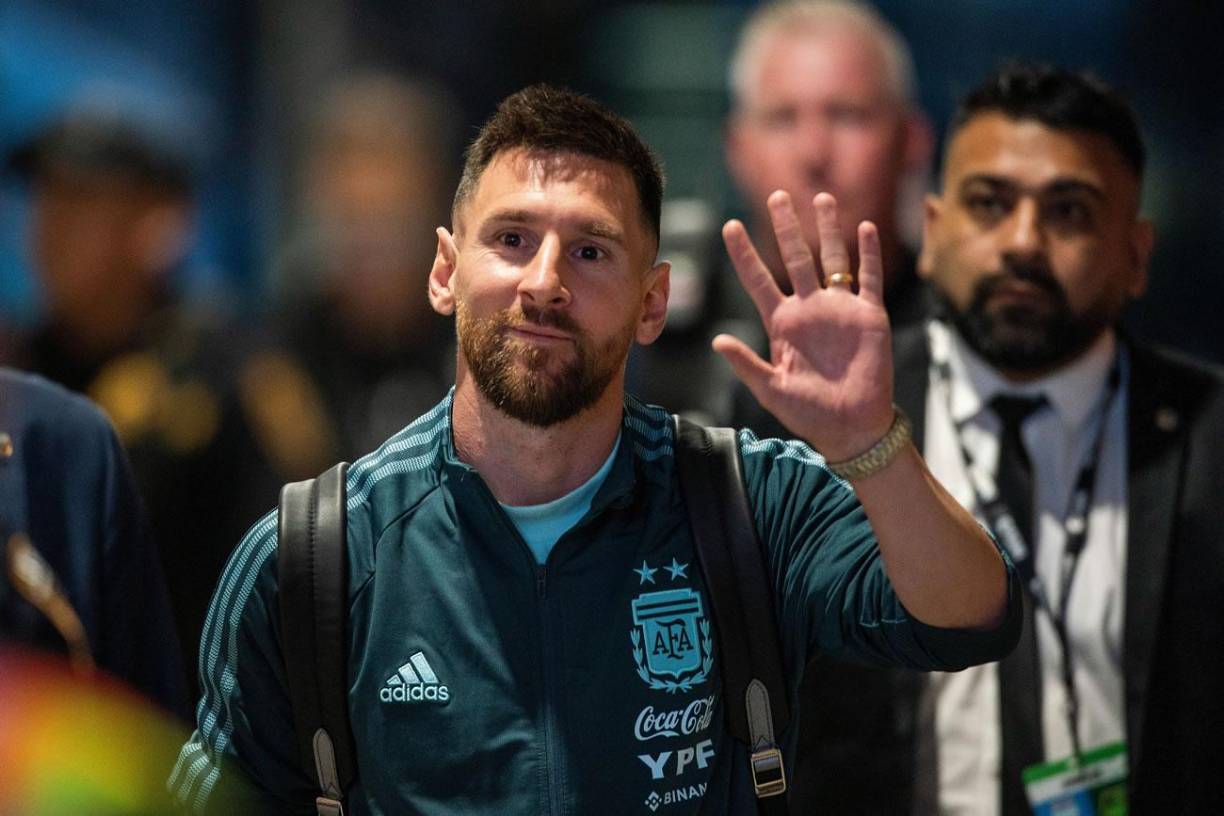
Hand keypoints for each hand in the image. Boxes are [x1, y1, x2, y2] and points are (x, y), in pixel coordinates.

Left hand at [714, 191, 894, 459]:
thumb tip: (717, 341)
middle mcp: (809, 309)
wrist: (852, 427)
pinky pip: (868, 278)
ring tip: (821, 197)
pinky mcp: (869, 316)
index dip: (744, 253)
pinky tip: (863, 228)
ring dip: (827, 229)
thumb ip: (746, 364)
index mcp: (782, 323)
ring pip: (832, 259)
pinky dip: (867, 254)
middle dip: (786, 227)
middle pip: (795, 258)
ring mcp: (840, 310)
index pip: (758, 280)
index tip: (729, 225)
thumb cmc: (808, 414)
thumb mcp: (771, 389)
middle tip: (776, 195)